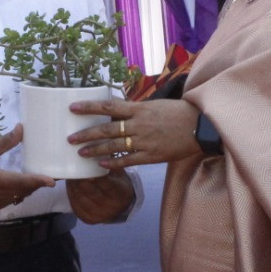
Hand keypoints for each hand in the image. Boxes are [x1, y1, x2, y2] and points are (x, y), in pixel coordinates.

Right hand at [0, 125, 55, 208]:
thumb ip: (5, 141)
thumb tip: (22, 129)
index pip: (19, 181)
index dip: (36, 181)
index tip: (51, 181)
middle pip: (23, 190)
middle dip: (38, 183)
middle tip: (55, 174)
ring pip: (21, 196)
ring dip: (31, 187)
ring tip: (43, 177)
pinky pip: (15, 199)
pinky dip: (23, 191)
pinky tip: (28, 182)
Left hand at [65, 169, 135, 223]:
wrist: (120, 207)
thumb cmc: (118, 184)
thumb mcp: (119, 173)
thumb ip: (110, 163)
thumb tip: (98, 147)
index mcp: (120, 193)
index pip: (107, 184)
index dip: (96, 176)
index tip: (87, 164)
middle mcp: (110, 207)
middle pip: (91, 191)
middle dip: (80, 178)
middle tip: (72, 165)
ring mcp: (98, 215)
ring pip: (80, 197)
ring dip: (73, 184)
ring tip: (69, 172)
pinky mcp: (87, 219)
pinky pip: (75, 203)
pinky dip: (71, 192)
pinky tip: (70, 183)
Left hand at [67, 98, 203, 168]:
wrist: (200, 126)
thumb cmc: (178, 113)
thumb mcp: (154, 106)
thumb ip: (135, 110)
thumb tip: (116, 112)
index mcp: (139, 109)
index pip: (108, 106)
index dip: (89, 107)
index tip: (72, 108)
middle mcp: (139, 124)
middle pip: (107, 129)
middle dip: (86, 134)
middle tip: (70, 138)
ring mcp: (145, 141)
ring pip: (114, 146)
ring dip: (96, 150)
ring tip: (81, 153)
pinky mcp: (152, 156)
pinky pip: (129, 160)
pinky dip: (114, 163)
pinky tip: (102, 165)